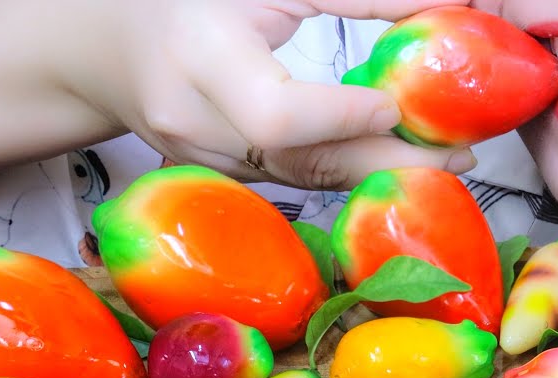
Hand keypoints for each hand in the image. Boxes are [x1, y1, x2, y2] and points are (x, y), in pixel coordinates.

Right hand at [78, 0, 475, 189]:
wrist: (100, 43)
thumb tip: (440, 2)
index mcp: (199, 56)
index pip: (277, 114)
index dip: (343, 117)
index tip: (396, 105)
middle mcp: (193, 120)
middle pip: (301, 164)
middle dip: (386, 162)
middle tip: (457, 155)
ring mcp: (199, 160)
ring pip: (300, 180)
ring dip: (373, 172)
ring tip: (438, 158)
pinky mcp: (214, 177)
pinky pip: (288, 179)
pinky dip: (340, 169)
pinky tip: (385, 158)